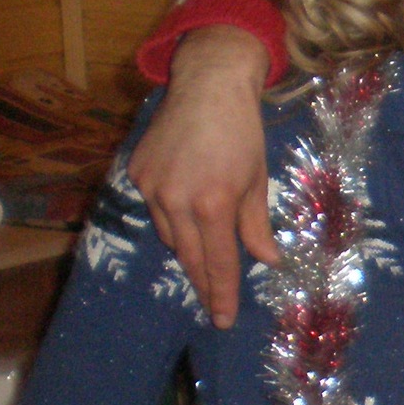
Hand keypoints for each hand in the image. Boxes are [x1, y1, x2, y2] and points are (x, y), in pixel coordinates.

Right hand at [127, 26, 277, 328]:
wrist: (207, 85)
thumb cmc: (241, 133)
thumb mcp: (257, 181)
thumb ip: (256, 225)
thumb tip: (266, 261)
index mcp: (213, 204)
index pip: (218, 262)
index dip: (221, 293)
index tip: (223, 319)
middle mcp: (176, 199)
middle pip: (189, 257)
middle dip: (202, 282)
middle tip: (213, 304)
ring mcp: (151, 186)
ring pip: (170, 236)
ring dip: (188, 248)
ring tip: (204, 254)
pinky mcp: (136, 172)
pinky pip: (154, 210)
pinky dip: (171, 218)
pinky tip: (184, 214)